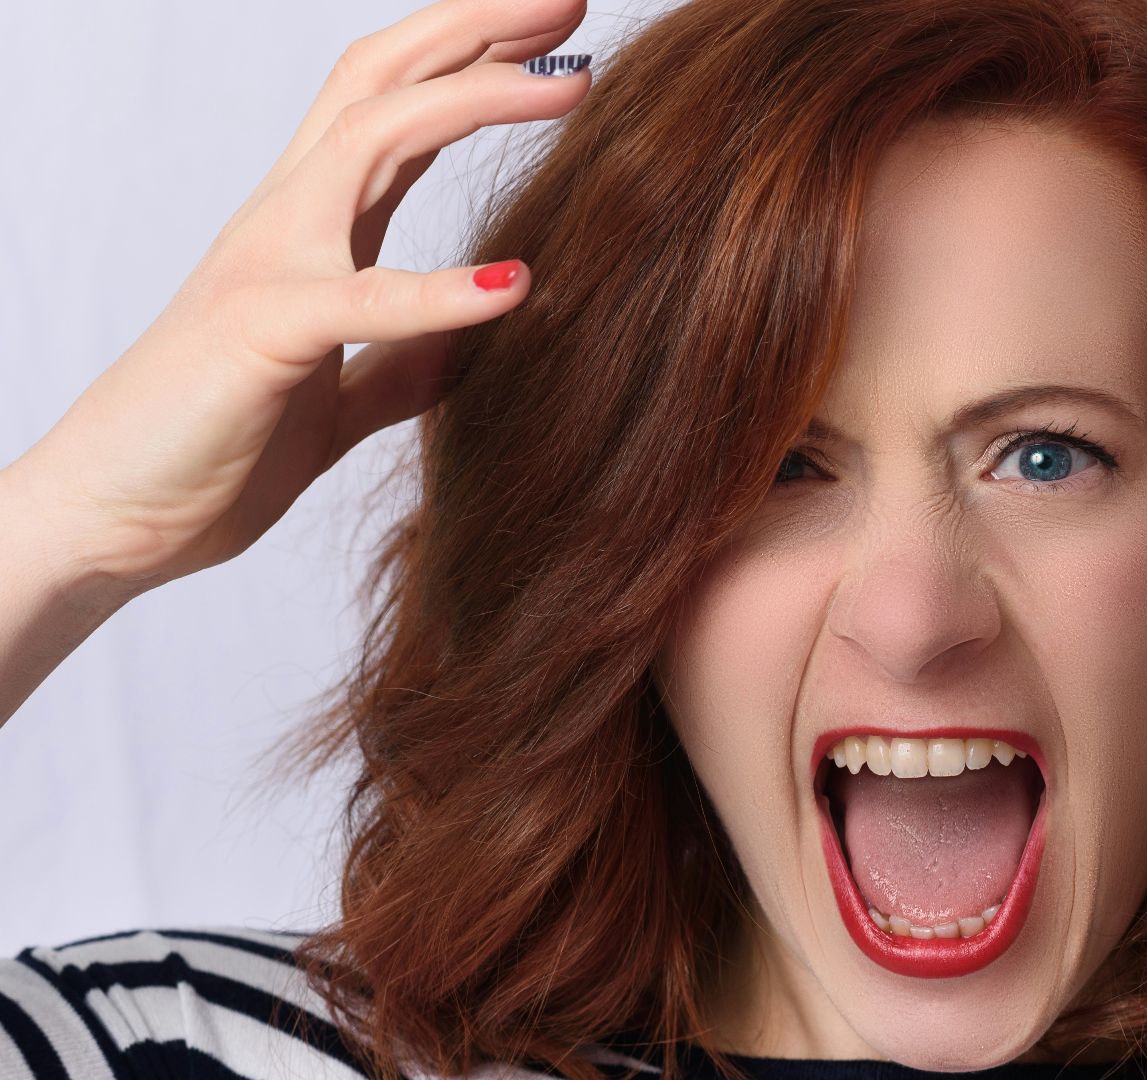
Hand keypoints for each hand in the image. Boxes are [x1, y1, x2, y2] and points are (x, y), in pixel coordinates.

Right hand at [4, 0, 591, 595]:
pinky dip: (442, 292)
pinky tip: (516, 285)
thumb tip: (474, 340)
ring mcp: (268, 265)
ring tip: (572, 91)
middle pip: (382, 80)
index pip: (396, 107)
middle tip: (570, 0)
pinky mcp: (262, 336)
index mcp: (309, 229)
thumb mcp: (333, 396)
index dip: (474, 60)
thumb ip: (400, 362)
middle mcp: (287, 221)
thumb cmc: (208, 447)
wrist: (110, 519)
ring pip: (371, 138)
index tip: (560, 40)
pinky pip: (359, 301)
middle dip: (476, 29)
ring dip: (475, 102)